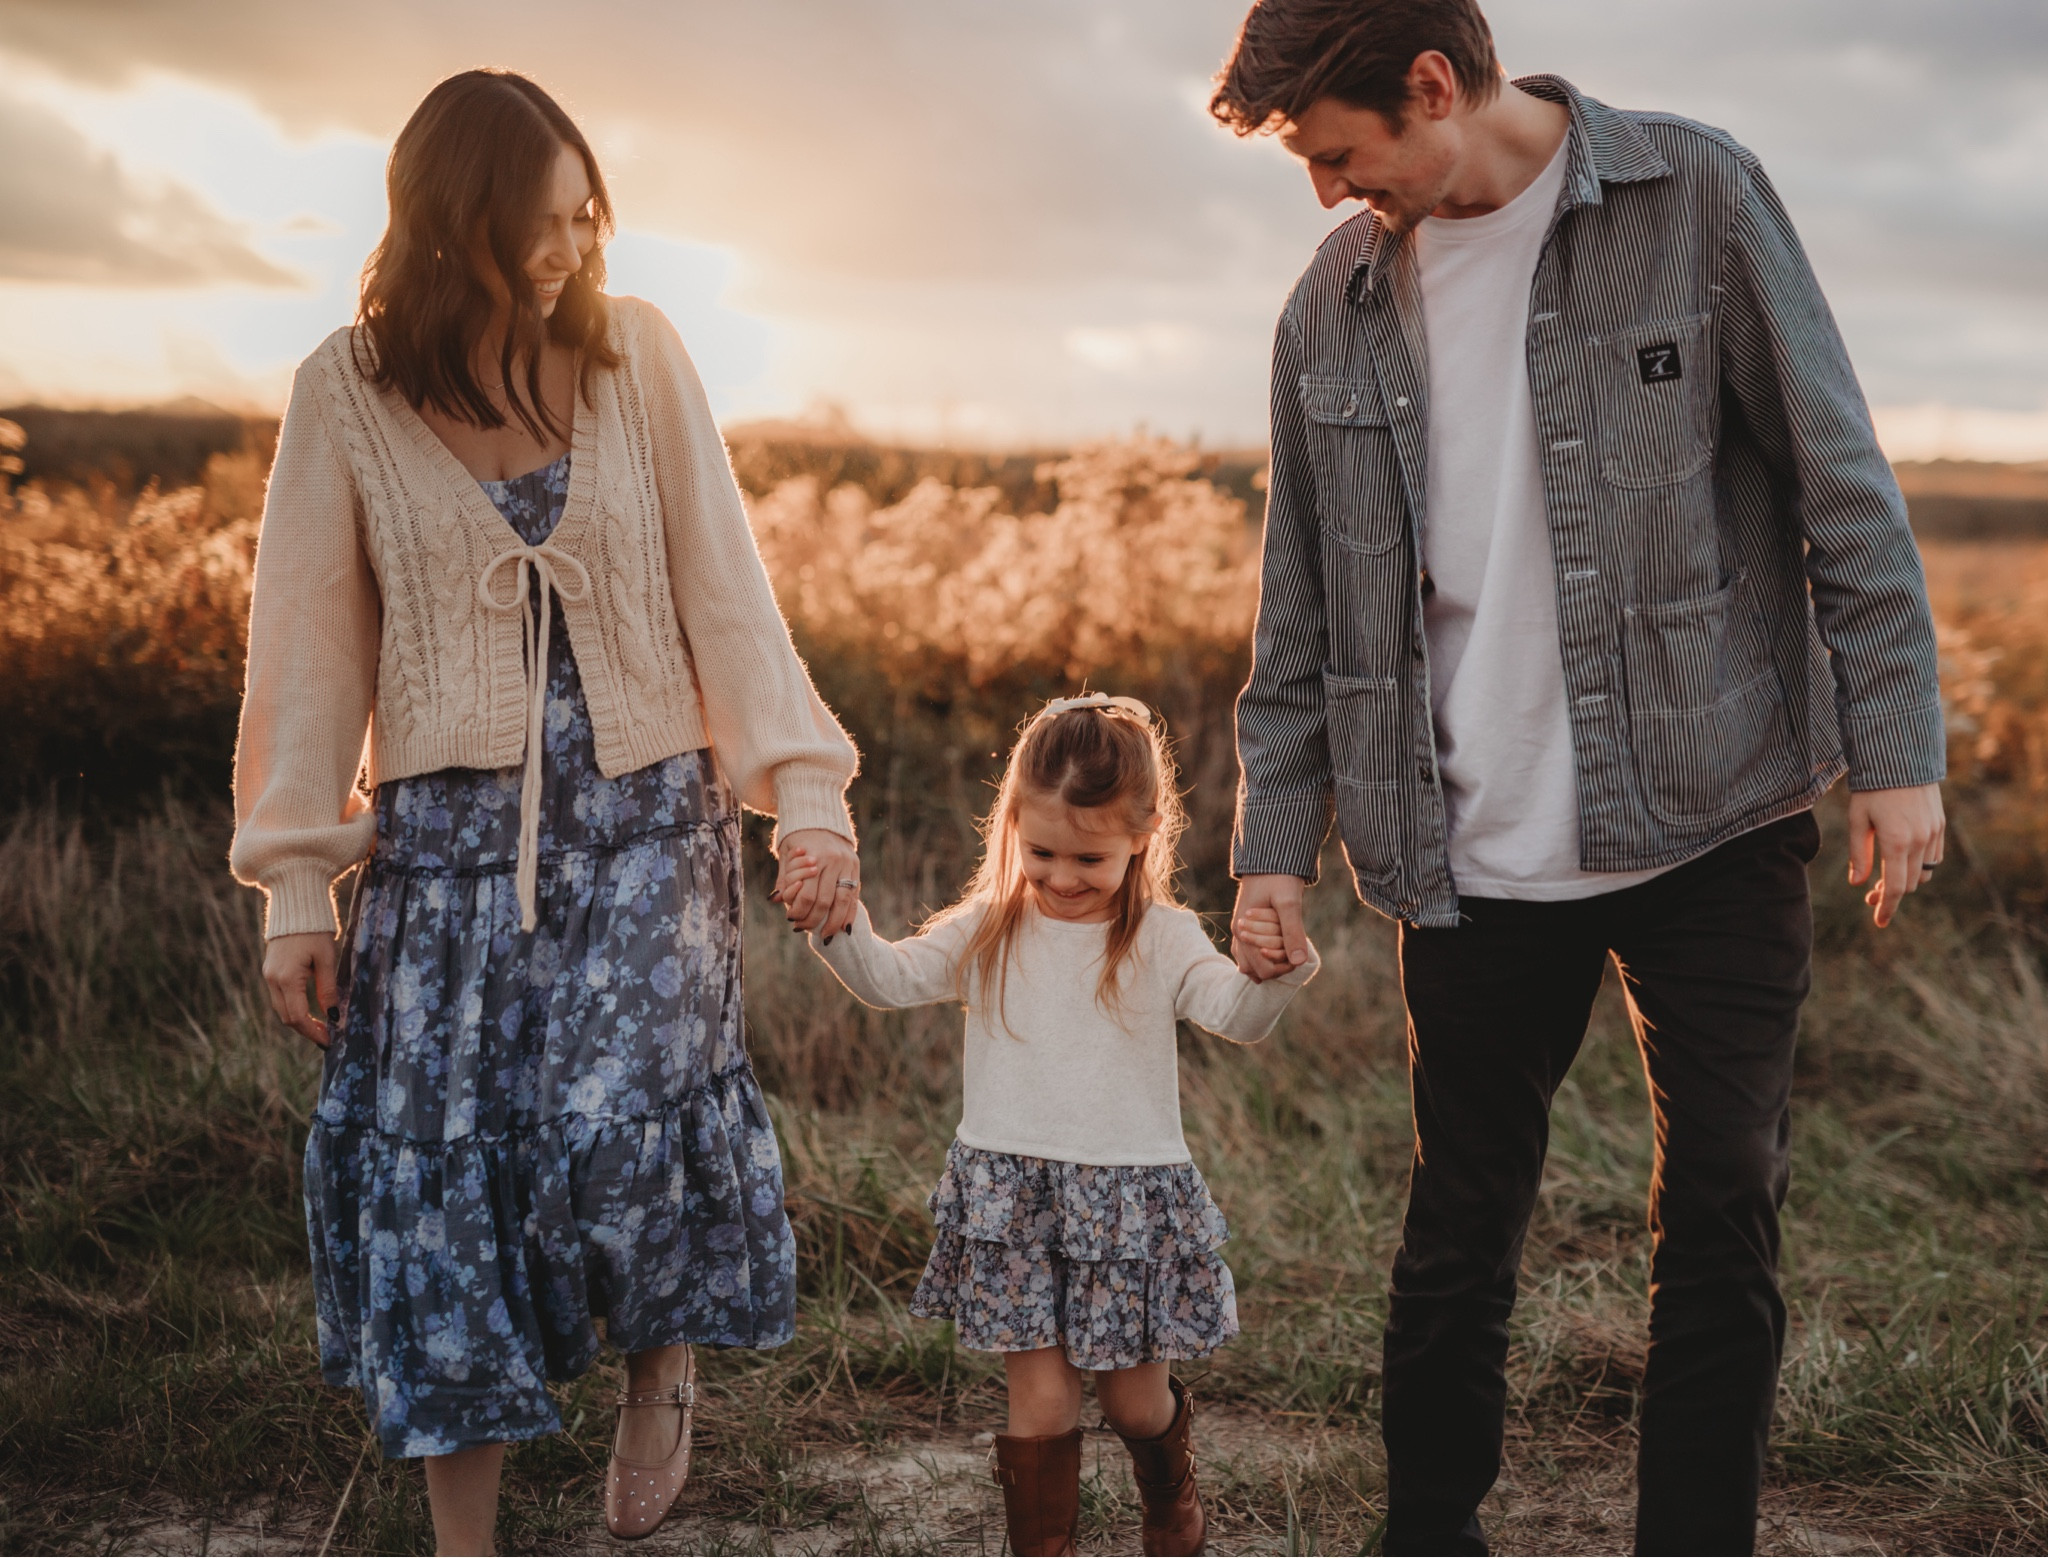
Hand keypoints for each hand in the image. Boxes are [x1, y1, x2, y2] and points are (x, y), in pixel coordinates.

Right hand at [263, 931, 338, 1047]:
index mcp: (286, 978)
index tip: (329, 1040)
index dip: (313, 1032)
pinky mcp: (270, 971)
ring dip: (299, 1021)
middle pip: (286, 1017)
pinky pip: (280, 997)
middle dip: (306, 1030)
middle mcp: (272, 980)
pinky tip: (309, 1011)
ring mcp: (268, 975)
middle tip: (327, 1037)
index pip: (297, 1016)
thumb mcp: (326, 959)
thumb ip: (328, 988)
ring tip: (321, 1027)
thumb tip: (333, 1015)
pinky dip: (293, 1008)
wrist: (295, 906)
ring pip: (281, 1009)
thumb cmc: (315, 930)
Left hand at [773, 828, 859, 938]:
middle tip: (804, 930)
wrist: (820, 817)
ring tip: (827, 936)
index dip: (799, 911)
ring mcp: (847, 864)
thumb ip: (783, 878)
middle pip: (825, 901)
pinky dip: (850, 912)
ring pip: (843, 901)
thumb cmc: (798, 838)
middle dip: (815, 921)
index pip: (807, 895)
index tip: (791, 919)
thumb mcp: (786, 854)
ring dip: (835, 922)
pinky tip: (845, 927)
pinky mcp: (855, 866)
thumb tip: (775, 900)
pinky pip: (854, 895)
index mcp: (814, 858)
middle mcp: (833, 861)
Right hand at [1231, 873, 1309, 981]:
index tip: (1298, 953)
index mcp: (1244, 931)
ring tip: (1286, 947)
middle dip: (1276, 966)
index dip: (1284, 968)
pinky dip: (1263, 954)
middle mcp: (1238, 934)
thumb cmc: (1279, 877)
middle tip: (1293, 949)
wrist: (1269, 856)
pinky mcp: (1245, 926)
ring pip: (1249, 963)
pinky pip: (1249, 952)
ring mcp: (1239, 931)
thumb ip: (1292, 931)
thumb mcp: (1289, 902)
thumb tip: (1299, 961)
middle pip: (1254, 970)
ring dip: (1268, 961)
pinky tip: (1278, 944)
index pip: (1263, 969)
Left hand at [1846, 783, 1944, 928]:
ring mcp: (1933, 833)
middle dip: (1890, 896)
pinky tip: (1902, 863)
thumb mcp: (1857, 820)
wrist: (1901, 759)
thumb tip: (1858, 883)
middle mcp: (1920, 841)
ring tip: (1883, 881)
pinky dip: (1919, 867)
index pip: (1895, 887)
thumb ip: (1859, 854)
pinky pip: (1933, 858)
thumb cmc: (1871, 789)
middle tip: (1869, 897)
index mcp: (1897, 842)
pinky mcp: (1939, 826)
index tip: (1879, 922)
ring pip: (1924, 873)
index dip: (1886, 907)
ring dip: (1906, 882)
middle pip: (1909, 884)